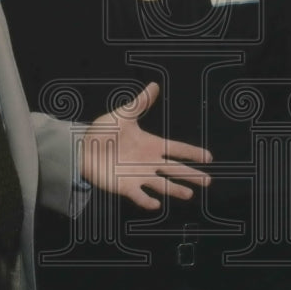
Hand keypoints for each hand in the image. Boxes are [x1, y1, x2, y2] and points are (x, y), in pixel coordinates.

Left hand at [80, 82, 212, 209]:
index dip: (192, 152)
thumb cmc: (103, 132)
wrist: (82, 148)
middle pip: (175, 169)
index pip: (177, 148)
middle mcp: (149, 162)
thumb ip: (140, 103)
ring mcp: (138, 176)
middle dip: (191, 175)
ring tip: (189, 194)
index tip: (208, 157)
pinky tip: (156, 204)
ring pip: (162, 185)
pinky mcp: (125, 187)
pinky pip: (139, 195)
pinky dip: (147, 200)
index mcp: (151, 145)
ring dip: (175, 190)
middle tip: (208, 181)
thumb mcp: (122, 115)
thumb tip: (154, 85)